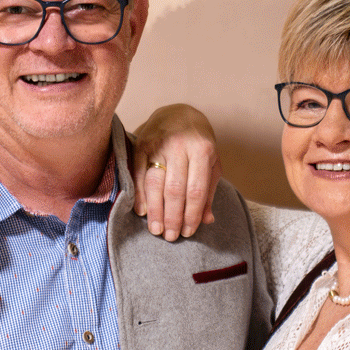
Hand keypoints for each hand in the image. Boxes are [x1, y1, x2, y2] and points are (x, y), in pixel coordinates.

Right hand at [130, 104, 220, 240]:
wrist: (179, 112)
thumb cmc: (199, 142)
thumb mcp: (212, 163)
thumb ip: (209, 191)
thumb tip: (206, 220)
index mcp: (203, 150)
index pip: (196, 190)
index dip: (191, 214)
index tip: (188, 232)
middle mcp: (180, 146)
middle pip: (175, 189)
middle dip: (173, 217)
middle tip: (170, 237)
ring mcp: (159, 144)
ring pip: (155, 183)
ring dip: (155, 211)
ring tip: (156, 230)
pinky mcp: (141, 144)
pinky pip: (138, 173)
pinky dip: (140, 195)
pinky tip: (142, 212)